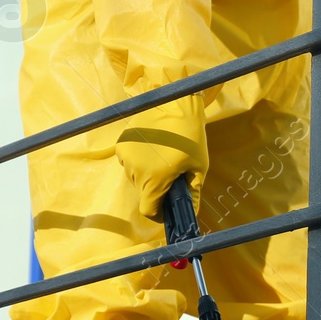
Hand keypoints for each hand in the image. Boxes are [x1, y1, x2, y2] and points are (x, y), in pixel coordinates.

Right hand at [115, 97, 208, 218]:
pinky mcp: (121, 145)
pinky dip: (139, 160)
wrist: (174, 105)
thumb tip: (191, 214)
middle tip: (171, 174)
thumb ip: (193, 193)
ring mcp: (126, 157)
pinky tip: (152, 147)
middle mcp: (135, 171)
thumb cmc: (191, 137)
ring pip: (135, 177)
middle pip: (143, 192)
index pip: (148, 209)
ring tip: (162, 157)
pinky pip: (129, 162)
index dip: (158, 212)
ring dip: (147, 174)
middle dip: (156, 189)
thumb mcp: (199, 167)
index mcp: (155, 179)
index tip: (167, 206)